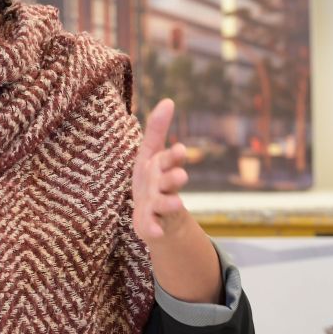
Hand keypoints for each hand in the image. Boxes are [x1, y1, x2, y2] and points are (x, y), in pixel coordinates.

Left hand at [132, 99, 190, 243]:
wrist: (153, 215)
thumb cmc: (152, 178)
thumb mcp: (151, 153)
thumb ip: (157, 130)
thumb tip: (169, 100)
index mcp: (163, 168)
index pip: (170, 159)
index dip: (174, 156)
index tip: (181, 149)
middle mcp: (164, 186)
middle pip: (170, 181)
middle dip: (174, 178)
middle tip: (180, 175)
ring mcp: (159, 206)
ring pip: (165, 204)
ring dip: (170, 203)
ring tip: (175, 203)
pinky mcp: (151, 223)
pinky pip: (153, 228)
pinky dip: (154, 230)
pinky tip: (153, 233)